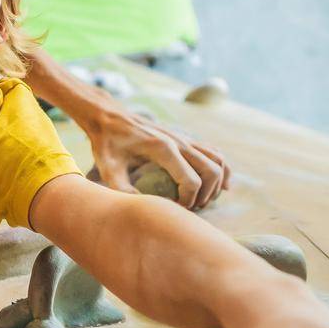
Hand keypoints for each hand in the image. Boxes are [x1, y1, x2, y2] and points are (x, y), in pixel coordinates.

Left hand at [81, 103, 229, 209]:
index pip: (191, 181)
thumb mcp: (108, 168)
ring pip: (218, 159)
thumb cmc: (106, 143)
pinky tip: (220, 185)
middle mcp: (179, 140)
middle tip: (191, 208)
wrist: (108, 116)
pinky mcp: (184, 137)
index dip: (188, 201)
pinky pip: (213, 152)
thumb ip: (122, 190)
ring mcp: (184, 137)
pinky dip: (222, 168)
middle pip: (211, 171)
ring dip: (217, 183)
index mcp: (162, 148)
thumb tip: (143, 210)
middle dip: (206, 195)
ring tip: (203, 200)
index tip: (175, 210)